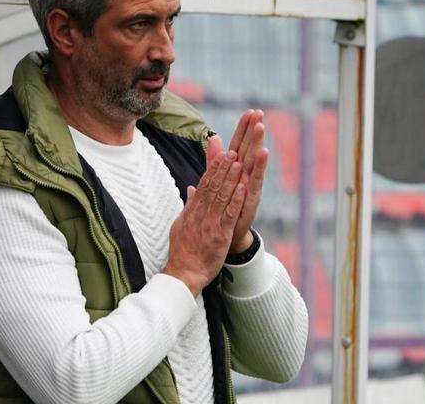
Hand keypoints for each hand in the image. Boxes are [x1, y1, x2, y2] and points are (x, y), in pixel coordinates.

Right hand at [164, 135, 245, 295]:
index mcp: (193, 210)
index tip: (222, 154)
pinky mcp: (219, 235)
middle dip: (223, 168)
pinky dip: (236, 200)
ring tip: (239, 163)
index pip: (204, 185)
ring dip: (231, 179)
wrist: (183, 272)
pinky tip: (243, 188)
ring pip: (222, 197)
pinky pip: (228, 215)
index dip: (214, 169)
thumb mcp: (181, 223)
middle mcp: (201, 214)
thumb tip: (191, 189)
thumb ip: (189, 205)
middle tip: (232, 151)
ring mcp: (210, 223)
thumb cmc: (183, 250)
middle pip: (213, 186)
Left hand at [222, 109, 268, 250]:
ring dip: (257, 143)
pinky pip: (256, 179)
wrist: (227, 234)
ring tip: (260, 127)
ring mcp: (250, 185)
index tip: (250, 111)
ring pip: (254, 160)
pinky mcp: (252, 197)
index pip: (239, 144)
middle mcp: (245, 174)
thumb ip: (214, 159)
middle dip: (253, 130)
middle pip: (249, 148)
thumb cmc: (224, 205)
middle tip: (259, 112)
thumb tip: (214, 137)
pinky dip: (260, 166)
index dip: (243, 129)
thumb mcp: (216, 178)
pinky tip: (264, 152)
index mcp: (235, 169)